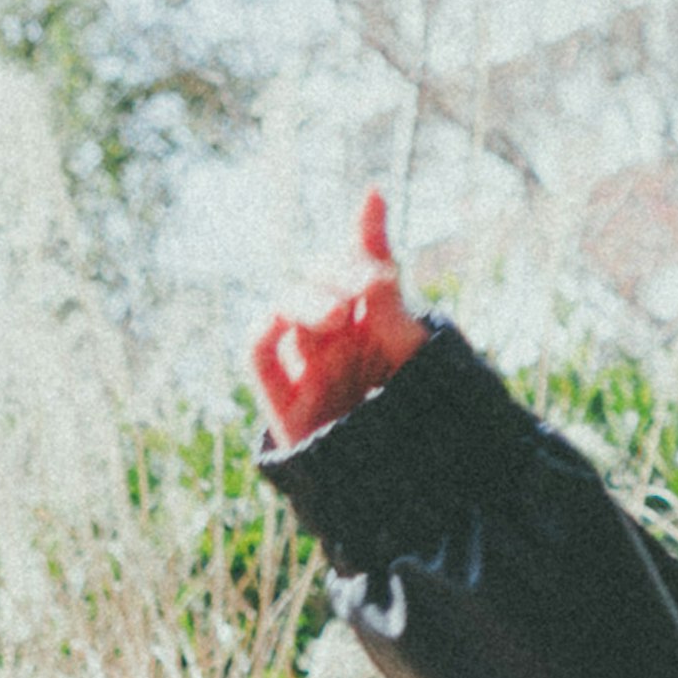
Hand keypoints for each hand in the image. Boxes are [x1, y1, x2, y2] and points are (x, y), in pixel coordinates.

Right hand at [251, 190, 422, 447]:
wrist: (412, 483)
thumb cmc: (418, 413)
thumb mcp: (410, 341)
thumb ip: (384, 285)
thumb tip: (372, 194)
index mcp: (377, 317)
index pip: (360, 259)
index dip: (365, 231)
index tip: (375, 199)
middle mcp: (340, 334)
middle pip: (318, 276)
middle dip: (333, 271)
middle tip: (361, 288)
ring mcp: (310, 360)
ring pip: (286, 305)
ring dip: (305, 299)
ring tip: (335, 315)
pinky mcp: (285, 395)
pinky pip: (259, 351)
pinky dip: (265, 329)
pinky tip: (285, 320)